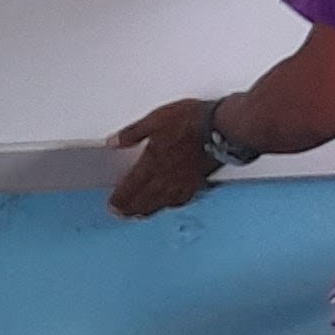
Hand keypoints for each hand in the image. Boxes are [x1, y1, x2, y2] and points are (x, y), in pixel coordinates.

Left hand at [107, 97, 215, 219]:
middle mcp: (167, 177)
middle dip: (130, 209)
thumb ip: (132, 133)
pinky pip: (180, 200)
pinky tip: (169, 205)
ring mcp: (183, 182)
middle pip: (144, 199)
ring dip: (147, 211)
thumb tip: (114, 142)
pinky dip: (170, 206)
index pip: (131, 186)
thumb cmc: (193, 121)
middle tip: (120, 215)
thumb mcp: (155, 119)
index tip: (112, 204)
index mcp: (153, 162)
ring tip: (138, 215)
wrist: (221, 128)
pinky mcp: (197, 182)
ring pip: (160, 203)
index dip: (120, 197)